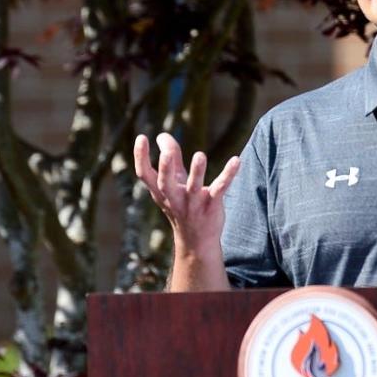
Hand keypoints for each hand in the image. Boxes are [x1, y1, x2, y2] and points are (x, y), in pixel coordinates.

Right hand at [133, 132, 239, 253]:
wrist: (197, 241)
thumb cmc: (183, 205)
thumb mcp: (174, 183)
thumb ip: (171, 159)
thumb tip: (162, 135)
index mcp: (161, 192)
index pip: (145, 174)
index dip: (140, 157)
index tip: (141, 137)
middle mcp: (174, 198)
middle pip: (165, 183)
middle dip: (165, 169)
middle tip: (165, 154)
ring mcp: (193, 203)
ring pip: (193, 187)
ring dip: (196, 172)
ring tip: (200, 155)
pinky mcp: (212, 206)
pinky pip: (220, 189)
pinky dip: (228, 175)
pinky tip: (236, 160)